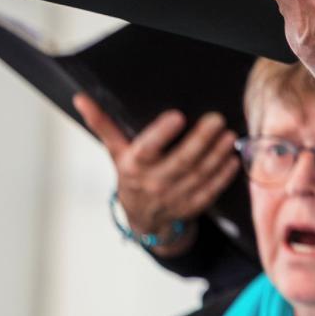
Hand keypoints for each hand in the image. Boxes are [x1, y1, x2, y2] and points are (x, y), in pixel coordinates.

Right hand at [74, 93, 237, 253]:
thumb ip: (102, 124)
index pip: (147, 149)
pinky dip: (223, 176)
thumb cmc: (130, 174)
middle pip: (180, 161)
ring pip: (199, 174)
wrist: (142, 217)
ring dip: (216, 154)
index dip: (161, 133)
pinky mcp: (191, 205)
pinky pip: (210, 191)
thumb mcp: (116, 151)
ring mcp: (174, 197)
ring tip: (229, 134)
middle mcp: (153, 183)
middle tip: (217, 119)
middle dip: (200, 140)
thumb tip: (80, 98)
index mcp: (133, 165)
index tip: (177, 115)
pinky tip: (234, 159)